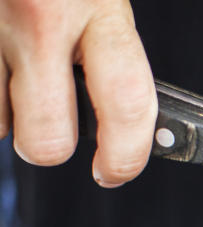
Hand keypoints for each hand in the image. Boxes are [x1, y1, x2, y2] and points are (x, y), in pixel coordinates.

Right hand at [0, 0, 155, 186]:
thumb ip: (106, 40)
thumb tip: (123, 116)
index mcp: (98, 5)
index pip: (127, 102)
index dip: (126, 155)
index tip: (114, 170)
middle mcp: (39, 14)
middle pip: (45, 138)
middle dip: (47, 144)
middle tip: (49, 127)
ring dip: (0, 108)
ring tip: (7, 65)